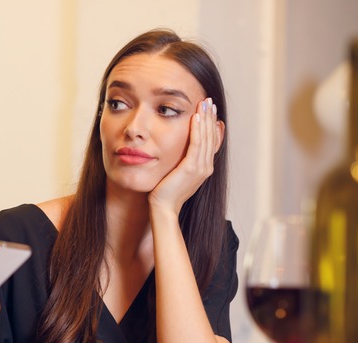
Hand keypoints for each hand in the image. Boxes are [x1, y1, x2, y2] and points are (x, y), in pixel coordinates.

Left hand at [149, 97, 223, 213]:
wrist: (163, 207)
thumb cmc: (165, 191)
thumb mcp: (177, 172)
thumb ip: (182, 160)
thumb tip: (179, 147)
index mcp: (204, 167)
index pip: (211, 141)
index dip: (212, 125)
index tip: (210, 110)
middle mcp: (206, 167)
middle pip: (211, 137)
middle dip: (210, 117)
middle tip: (209, 101)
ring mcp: (201, 168)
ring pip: (206, 138)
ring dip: (206, 119)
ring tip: (205, 103)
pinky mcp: (191, 168)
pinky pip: (196, 144)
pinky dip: (197, 129)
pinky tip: (196, 117)